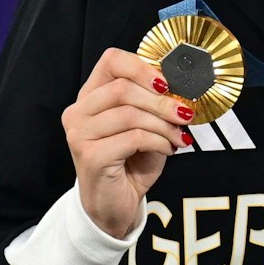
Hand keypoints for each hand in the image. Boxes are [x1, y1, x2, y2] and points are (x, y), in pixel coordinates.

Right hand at [62, 48, 192, 237]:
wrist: (115, 203)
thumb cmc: (132, 161)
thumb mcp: (147, 125)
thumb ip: (155, 103)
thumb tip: (182, 87)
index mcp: (91, 96)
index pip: (111, 61)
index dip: (143, 67)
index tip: (168, 84)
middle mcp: (78, 112)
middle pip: (123, 87)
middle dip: (162, 102)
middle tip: (185, 115)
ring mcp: (79, 134)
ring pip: (129, 113)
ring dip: (163, 124)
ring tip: (177, 136)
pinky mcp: (90, 156)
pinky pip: (133, 137)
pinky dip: (159, 141)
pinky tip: (167, 149)